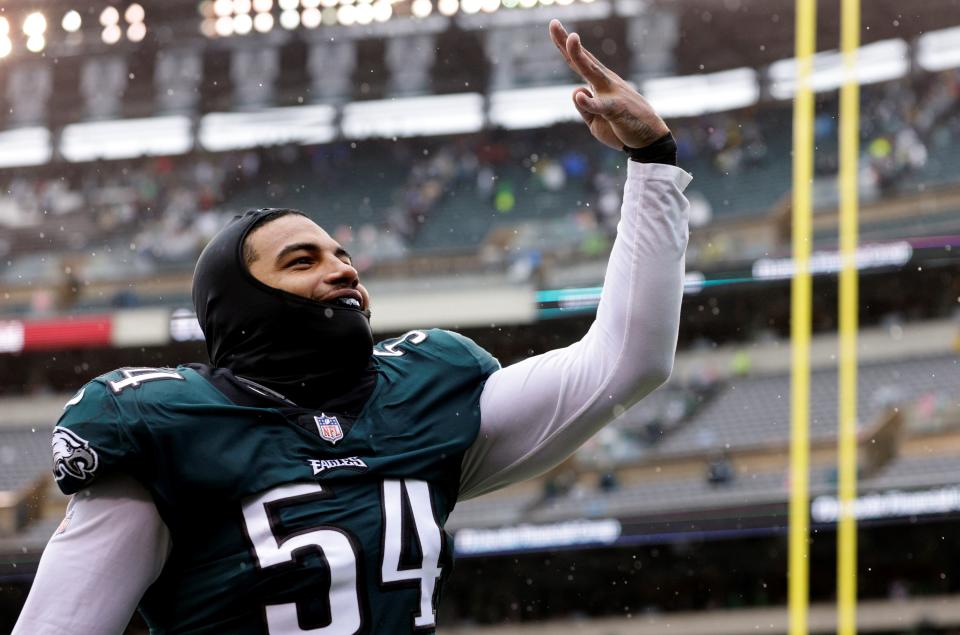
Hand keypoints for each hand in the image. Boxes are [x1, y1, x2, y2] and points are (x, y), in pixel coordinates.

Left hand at [549, 19, 669, 149]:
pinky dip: (589, 102)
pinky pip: (600, 105)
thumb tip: (576, 92)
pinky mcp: (616, 109)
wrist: (649, 139)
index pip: (578, 61)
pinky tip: (580, 96)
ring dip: (580, 56)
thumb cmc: (621, 126)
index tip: (553, 25)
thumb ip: (584, 106)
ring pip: (592, 72)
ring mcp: (611, 93)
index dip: (564, 45)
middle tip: (553, 23)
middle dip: (567, 41)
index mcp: (599, 83)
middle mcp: (605, 82)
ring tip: (571, 40)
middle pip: (582, 60)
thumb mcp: (595, 120)